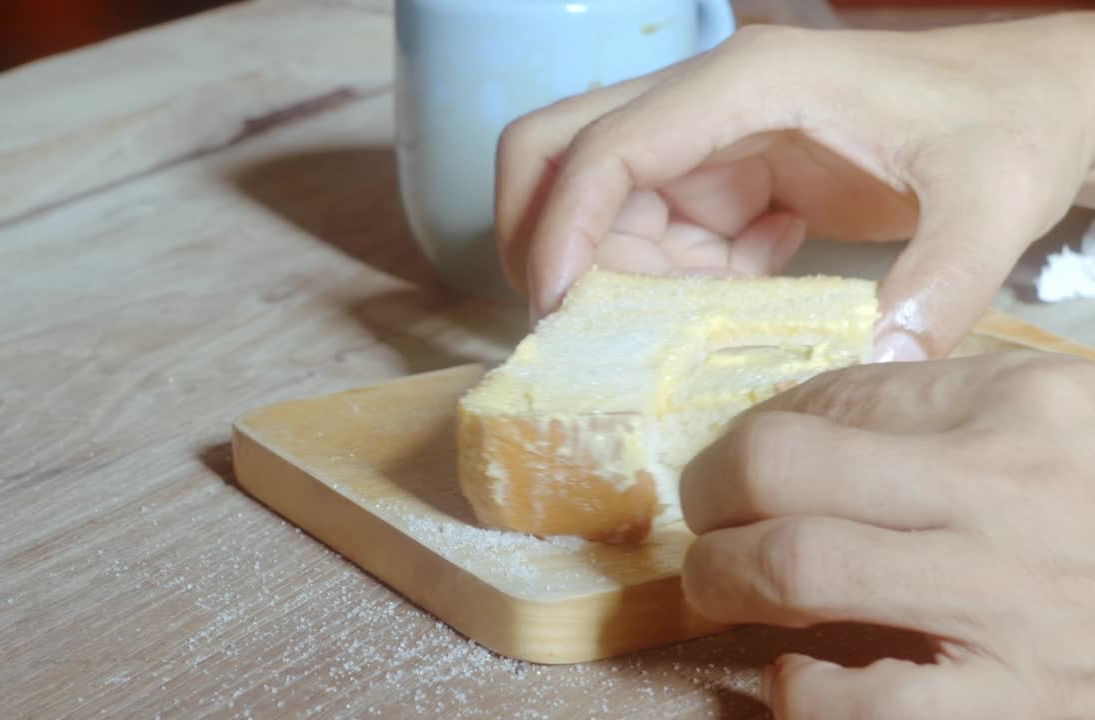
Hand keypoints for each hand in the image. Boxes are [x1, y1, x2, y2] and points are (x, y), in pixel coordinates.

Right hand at [495, 14, 1094, 359]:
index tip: (559, 314)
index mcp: (748, 84)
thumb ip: (942, 282)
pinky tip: (749, 286)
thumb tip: (875, 365)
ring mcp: (708, 143)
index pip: (608, 146)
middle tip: (570, 325)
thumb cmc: (1010, 123)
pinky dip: (670, 282)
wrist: (1030, 101)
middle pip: (555, 149)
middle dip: (538, 236)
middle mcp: (707, 104)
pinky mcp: (724, 181)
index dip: (563, 228)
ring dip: (617, 276)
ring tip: (690, 325)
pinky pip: (654, 236)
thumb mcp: (993, 200)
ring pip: (598, 206)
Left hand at [678, 350, 1094, 718]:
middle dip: (707, 492)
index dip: (754, 430)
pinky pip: (859, 704)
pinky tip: (801, 680)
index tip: (736, 463)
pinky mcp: (1020, 712)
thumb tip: (804, 422)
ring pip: (796, 569)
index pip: (835, 396)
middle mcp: (1018, 490)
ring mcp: (1017, 606)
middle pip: (783, 465)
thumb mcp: (1067, 428)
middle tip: (704, 519)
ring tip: (723, 588)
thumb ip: (952, 409)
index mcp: (1032, 405)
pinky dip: (800, 692)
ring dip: (724, 580)